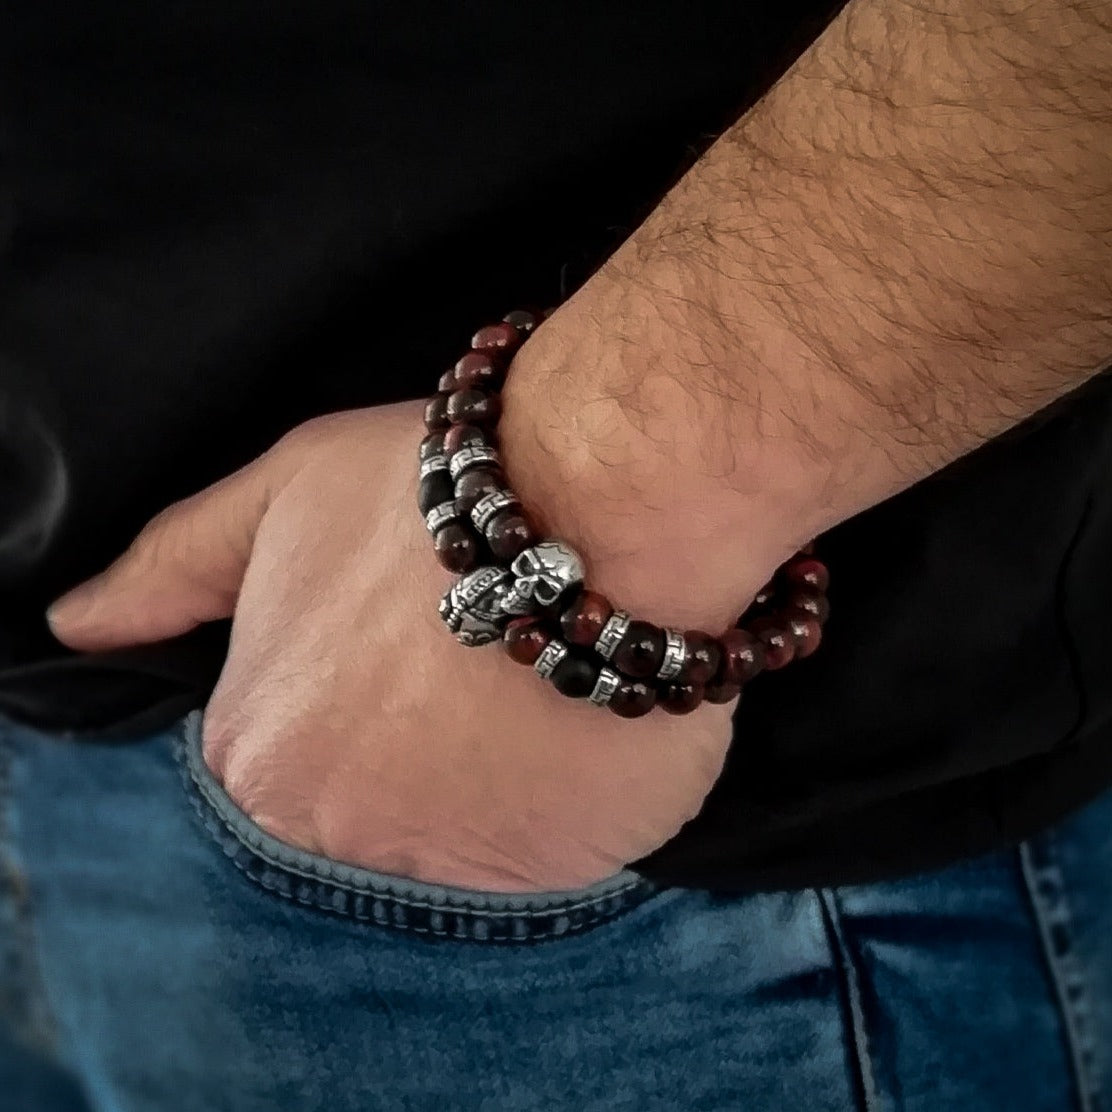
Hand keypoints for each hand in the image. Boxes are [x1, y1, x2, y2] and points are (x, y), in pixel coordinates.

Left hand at [44, 400, 770, 892]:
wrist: (594, 505)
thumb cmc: (427, 493)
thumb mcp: (282, 498)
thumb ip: (173, 568)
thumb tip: (79, 624)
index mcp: (260, 759)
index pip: (287, 779)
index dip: (358, 718)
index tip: (405, 674)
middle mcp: (338, 841)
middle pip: (376, 824)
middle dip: (422, 763)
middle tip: (473, 681)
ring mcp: (452, 872)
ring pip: (468, 846)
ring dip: (497, 783)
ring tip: (530, 691)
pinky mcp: (559, 874)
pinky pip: (554, 854)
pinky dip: (570, 797)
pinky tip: (582, 719)